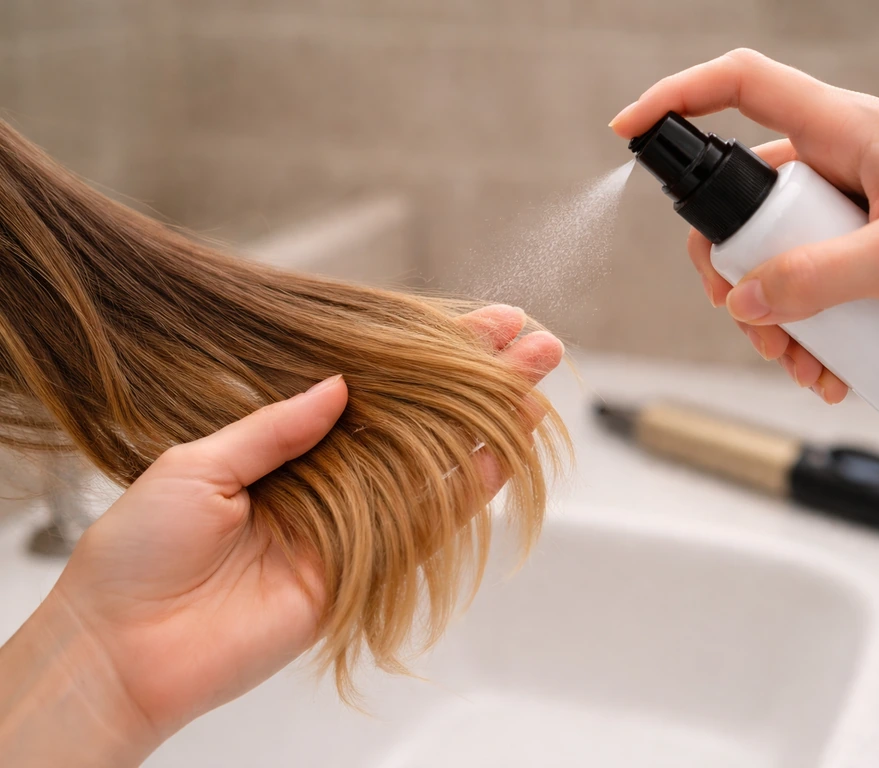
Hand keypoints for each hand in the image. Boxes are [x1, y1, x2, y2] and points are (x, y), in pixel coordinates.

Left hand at [0, 305, 562, 767]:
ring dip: (490, 425)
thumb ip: (277, 427)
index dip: (424, 354)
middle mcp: (330, 479)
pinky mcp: (364, 572)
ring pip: (436, 466)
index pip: (371, 387)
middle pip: (418, 421)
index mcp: (284, 444)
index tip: (479, 323)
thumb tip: (340, 385)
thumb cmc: (138, 551)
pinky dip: (469, 490)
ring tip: (535, 383)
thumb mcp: (198, 464)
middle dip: (477, 381)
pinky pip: (426, 526)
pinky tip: (505, 451)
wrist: (122, 648)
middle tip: (530, 343)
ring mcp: (352, 525)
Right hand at [611, 49, 878, 403]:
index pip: (741, 87)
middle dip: (728, 267)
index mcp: (849, 131)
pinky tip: (827, 373)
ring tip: (798, 362)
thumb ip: (818, 277)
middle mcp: (840, 167)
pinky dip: (802, 336)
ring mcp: (849, 216)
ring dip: (767, 316)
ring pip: (769, 257)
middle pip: (741, 201)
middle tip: (743, 315)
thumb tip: (744, 300)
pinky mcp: (862, 260)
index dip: (678, 98)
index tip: (628, 131)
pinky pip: (804, 290)